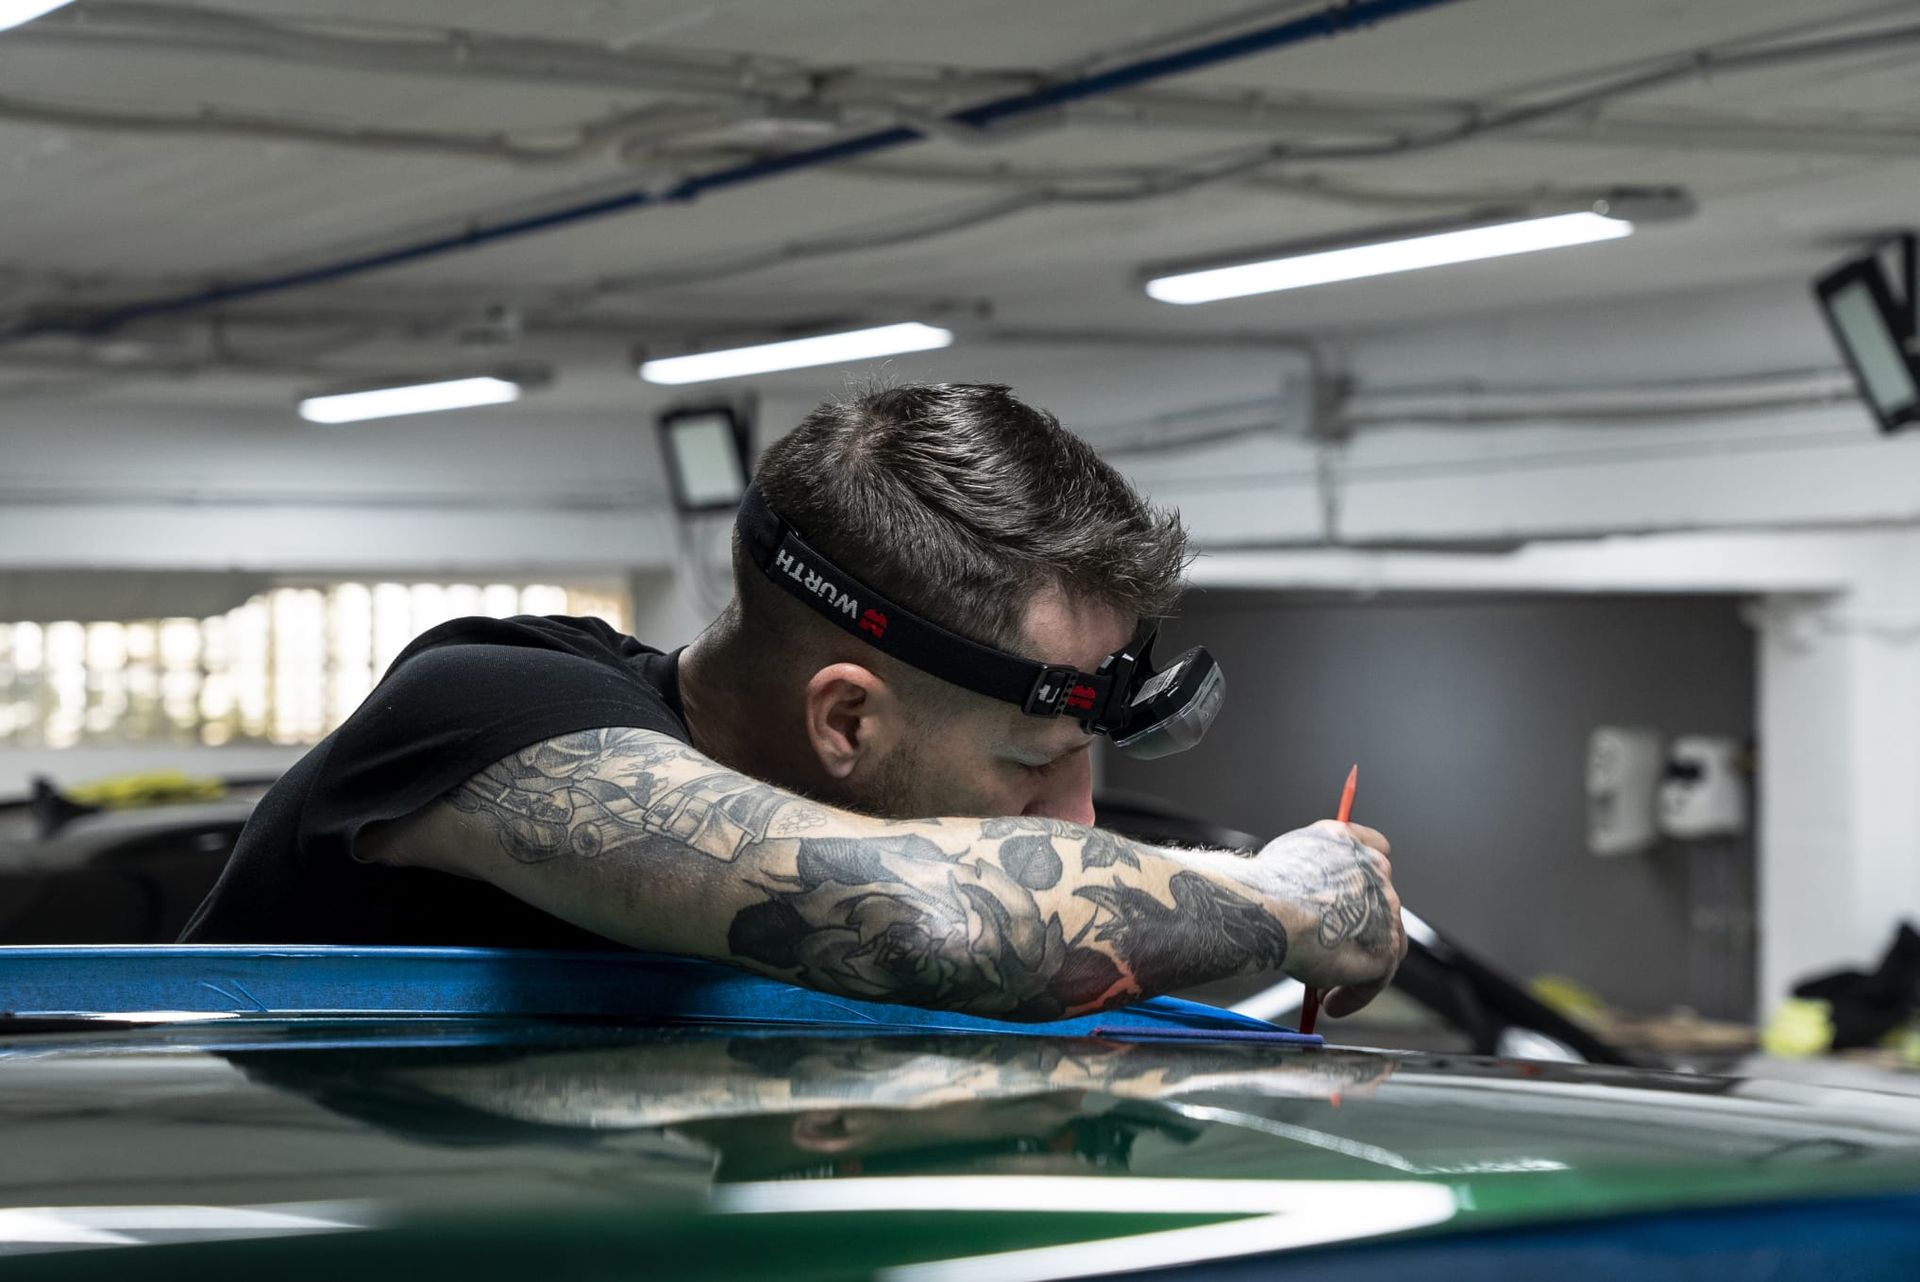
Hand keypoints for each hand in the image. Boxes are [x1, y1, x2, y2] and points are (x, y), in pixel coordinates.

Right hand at [1251, 820, 1404, 1017]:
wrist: (1265, 908)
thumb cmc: (1260, 888)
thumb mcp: (1280, 866)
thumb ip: (1303, 875)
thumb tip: (1295, 906)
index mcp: (1347, 842)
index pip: (1374, 852)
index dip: (1362, 879)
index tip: (1351, 900)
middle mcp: (1372, 870)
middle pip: (1377, 905)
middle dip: (1355, 933)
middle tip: (1326, 956)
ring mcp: (1385, 908)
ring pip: (1382, 942)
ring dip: (1356, 968)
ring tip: (1323, 992)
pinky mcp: (1385, 948)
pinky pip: (1375, 978)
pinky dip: (1353, 994)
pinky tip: (1329, 1004)